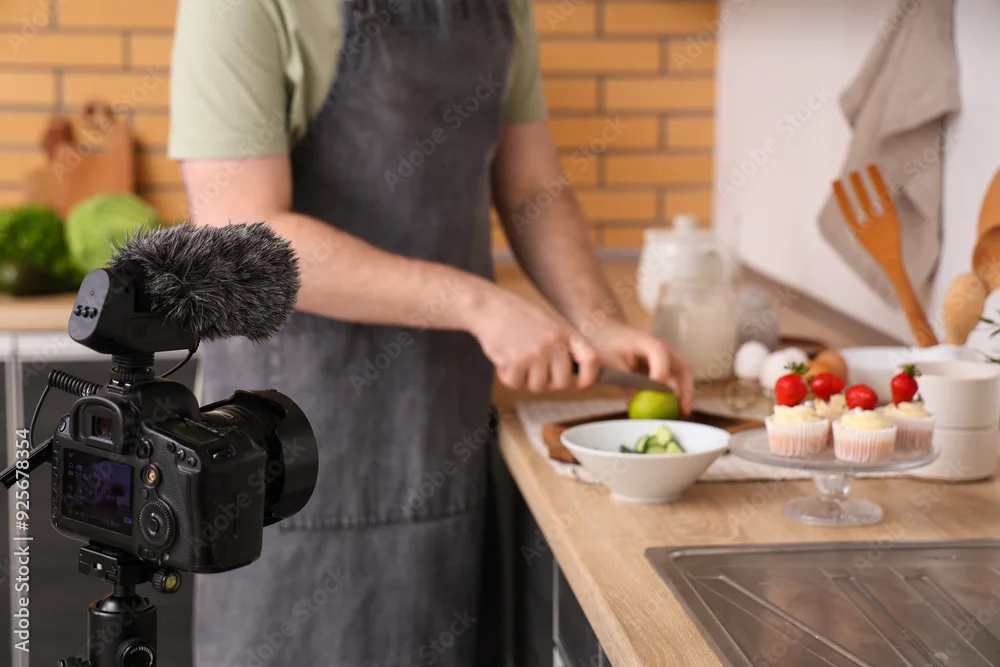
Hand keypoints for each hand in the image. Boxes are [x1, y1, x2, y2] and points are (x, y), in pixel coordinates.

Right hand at [467, 285, 599, 391]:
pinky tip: (504, 360)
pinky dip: (507, 377)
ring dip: (524, 378)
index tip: (581, 385)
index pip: (590, 359)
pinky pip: (515, 384)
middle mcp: (554, 342)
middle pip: (562, 382)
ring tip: (516, 358)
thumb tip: (572, 368)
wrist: (488, 306)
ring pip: (537, 386)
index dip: (589, 377)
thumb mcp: (548, 320)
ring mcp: (536, 352)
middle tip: (533, 371)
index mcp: (565, 331)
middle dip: (547, 382)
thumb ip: (562, 342)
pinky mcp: (516, 361)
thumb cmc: (515, 313)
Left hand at [586, 321, 694, 414]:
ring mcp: (665, 356)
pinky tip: (671, 408)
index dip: (661, 373)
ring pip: (682, 374)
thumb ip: (624, 379)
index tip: (657, 392)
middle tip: (684, 410)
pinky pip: (674, 378)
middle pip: (682, 367)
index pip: (660, 354)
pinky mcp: (663, 364)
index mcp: (646, 341)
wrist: (605, 330)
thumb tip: (636, 398)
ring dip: (685, 393)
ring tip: (683, 412)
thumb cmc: (606, 343)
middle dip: (686, 389)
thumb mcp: (610, 361)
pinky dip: (675, 392)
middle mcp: (662, 347)